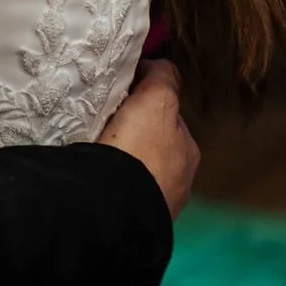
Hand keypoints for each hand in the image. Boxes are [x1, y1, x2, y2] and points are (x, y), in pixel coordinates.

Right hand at [99, 59, 199, 216]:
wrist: (117, 205)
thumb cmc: (141, 148)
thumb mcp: (156, 99)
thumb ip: (162, 77)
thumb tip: (158, 65)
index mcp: (189, 151)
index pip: (168, 118)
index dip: (146, 104)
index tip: (121, 99)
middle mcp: (180, 180)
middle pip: (154, 145)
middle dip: (135, 136)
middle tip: (105, 126)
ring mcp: (158, 204)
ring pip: (137, 171)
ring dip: (123, 162)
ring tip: (97, 153)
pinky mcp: (134, 220)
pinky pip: (122, 191)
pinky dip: (113, 182)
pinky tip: (97, 177)